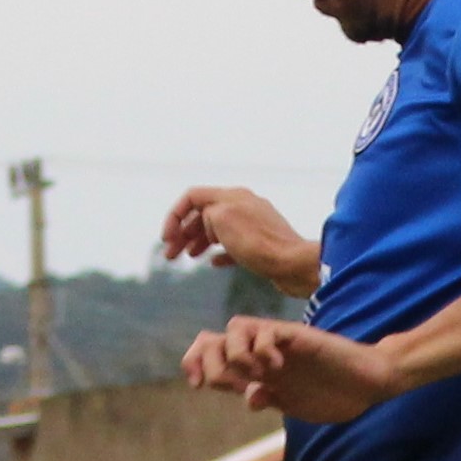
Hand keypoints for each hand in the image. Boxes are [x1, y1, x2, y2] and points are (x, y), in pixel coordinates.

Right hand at [159, 184, 318, 293]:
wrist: (294, 265)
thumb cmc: (259, 243)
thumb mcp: (221, 219)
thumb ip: (206, 213)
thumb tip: (208, 223)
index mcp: (232, 195)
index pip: (192, 197)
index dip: (174, 216)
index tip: (166, 239)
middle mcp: (243, 205)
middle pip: (203, 213)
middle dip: (183, 232)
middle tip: (169, 255)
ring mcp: (253, 225)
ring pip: (217, 229)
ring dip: (197, 241)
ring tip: (186, 257)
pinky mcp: (262, 245)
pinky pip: (234, 245)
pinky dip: (220, 253)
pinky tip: (213, 263)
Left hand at [182, 316, 404, 423]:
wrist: (370, 384)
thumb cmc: (336, 394)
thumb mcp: (296, 405)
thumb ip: (272, 399)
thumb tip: (250, 398)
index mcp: (258, 370)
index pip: (213, 354)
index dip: (195, 363)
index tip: (196, 384)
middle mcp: (263, 352)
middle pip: (215, 337)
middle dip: (207, 359)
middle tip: (223, 381)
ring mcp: (280, 343)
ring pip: (236, 326)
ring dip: (236, 355)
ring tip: (258, 374)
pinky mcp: (298, 336)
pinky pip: (267, 330)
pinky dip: (263, 349)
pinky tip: (277, 368)